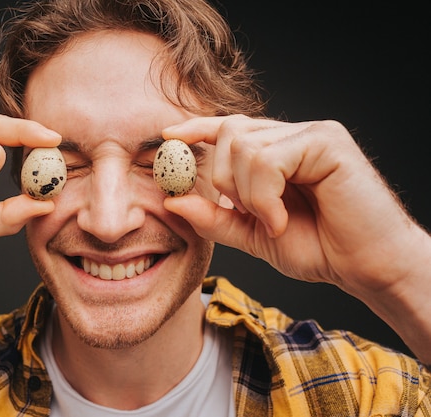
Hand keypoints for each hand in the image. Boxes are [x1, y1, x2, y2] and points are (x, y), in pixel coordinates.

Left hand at [162, 115, 430, 359]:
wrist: (366, 266)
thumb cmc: (319, 247)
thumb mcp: (253, 234)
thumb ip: (214, 217)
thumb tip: (172, 201)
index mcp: (275, 150)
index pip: (227, 126)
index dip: (196, 128)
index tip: (167, 135)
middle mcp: (290, 135)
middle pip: (228, 134)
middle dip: (224, 181)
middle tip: (250, 214)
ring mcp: (309, 134)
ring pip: (243, 147)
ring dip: (248, 195)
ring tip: (273, 220)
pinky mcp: (325, 141)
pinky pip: (268, 159)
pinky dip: (264, 196)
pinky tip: (281, 218)